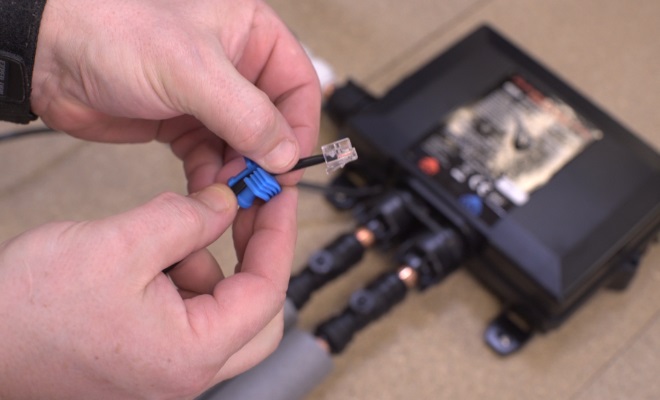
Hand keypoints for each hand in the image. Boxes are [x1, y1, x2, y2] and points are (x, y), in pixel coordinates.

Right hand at [0, 184, 297, 398]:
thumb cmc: (28, 309)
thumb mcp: (120, 244)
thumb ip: (186, 219)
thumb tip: (226, 204)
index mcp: (191, 354)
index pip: (266, 293)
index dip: (277, 236)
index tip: (278, 197)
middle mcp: (186, 374)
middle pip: (256, 315)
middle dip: (249, 258)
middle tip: (238, 214)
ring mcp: (165, 372)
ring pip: (219, 311)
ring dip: (204, 265)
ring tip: (158, 239)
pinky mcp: (145, 360)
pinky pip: (185, 315)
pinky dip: (179, 279)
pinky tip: (143, 259)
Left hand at [32, 0, 320, 189]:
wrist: (49, 57)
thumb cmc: (111, 33)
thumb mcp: (192, 70)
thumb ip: (247, 115)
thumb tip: (285, 153)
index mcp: (249, 35)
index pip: (297, 85)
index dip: (300, 127)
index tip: (292, 164)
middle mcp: (234, 67)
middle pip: (272, 122)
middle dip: (267, 158)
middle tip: (262, 189)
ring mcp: (208, 98)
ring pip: (243, 146)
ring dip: (239, 173)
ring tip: (231, 194)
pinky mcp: (183, 124)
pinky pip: (212, 158)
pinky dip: (212, 178)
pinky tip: (207, 191)